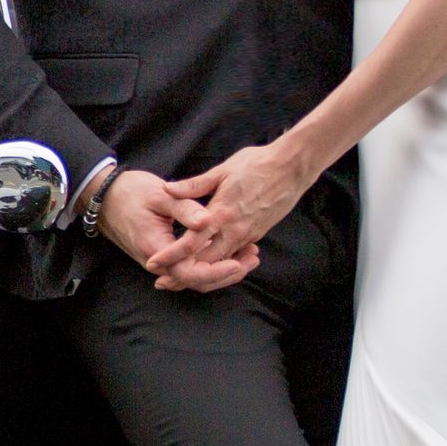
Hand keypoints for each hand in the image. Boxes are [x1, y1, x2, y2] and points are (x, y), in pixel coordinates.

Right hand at [102, 167, 256, 294]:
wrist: (105, 198)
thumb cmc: (130, 193)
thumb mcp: (159, 195)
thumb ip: (186, 208)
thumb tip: (208, 221)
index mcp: (157, 249)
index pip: (190, 273)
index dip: (216, 272)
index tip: (238, 262)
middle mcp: (159, 261)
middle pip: (196, 281)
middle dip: (227, 274)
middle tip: (253, 258)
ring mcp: (161, 261)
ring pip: (194, 277)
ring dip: (221, 271)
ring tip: (248, 257)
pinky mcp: (165, 257)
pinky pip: (190, 268)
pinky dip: (210, 264)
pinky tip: (230, 253)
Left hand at [157, 141, 316, 281]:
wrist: (293, 167)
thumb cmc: (256, 164)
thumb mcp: (222, 171)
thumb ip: (194, 185)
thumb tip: (168, 189)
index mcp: (221, 213)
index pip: (191, 243)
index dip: (171, 255)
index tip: (153, 264)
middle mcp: (234, 229)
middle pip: (205, 262)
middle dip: (183, 274)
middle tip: (162, 281)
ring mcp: (248, 234)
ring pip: (221, 263)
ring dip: (201, 272)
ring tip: (181, 278)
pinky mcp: (257, 234)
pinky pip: (234, 255)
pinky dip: (220, 263)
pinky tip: (208, 265)